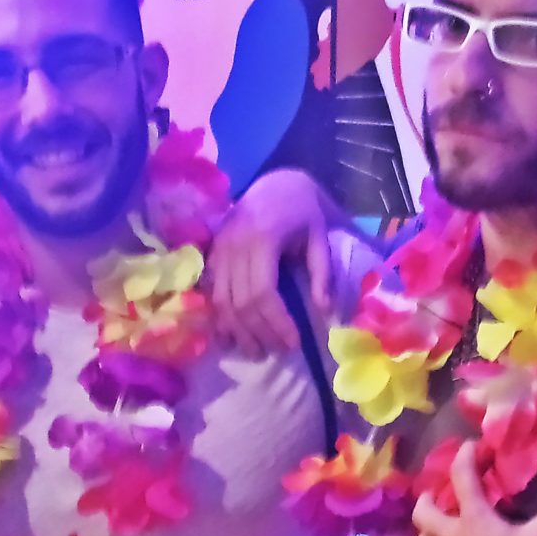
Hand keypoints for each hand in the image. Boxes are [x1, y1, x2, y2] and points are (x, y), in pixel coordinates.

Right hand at [208, 168, 334, 356]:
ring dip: (237, 331)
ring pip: (222, 301)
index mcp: (262, 239)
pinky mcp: (212, 254)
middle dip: (258, 332)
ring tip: (255, 351)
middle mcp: (234, 245)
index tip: (293, 342)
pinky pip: (211, 292)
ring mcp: (219, 249)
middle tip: (277, 351)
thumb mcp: (320, 237)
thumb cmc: (303, 211)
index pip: (263, 292)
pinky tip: (231, 336)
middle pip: (240, 302)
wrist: (276, 184)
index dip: (276, 321)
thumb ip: (322, 272)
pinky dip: (220, 317)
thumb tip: (324, 310)